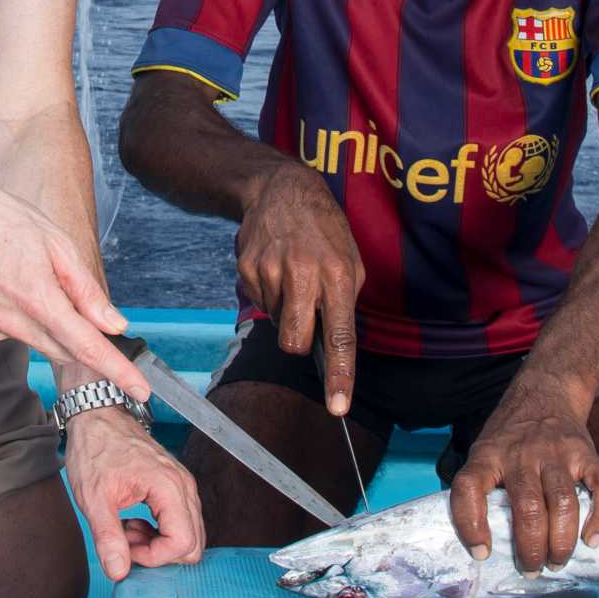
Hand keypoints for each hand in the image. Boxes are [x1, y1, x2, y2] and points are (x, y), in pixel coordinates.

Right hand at [0, 170, 150, 402]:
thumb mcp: (55, 242)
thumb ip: (86, 290)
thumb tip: (113, 323)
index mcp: (38, 299)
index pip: (88, 348)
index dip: (118, 371)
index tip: (141, 390)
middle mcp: (13, 322)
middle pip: (66, 349)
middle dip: (86, 341)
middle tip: (92, 315)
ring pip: (41, 341)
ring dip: (54, 325)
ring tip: (37, 278)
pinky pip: (14, 331)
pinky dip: (24, 317)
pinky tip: (11, 284)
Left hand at [63, 406, 205, 581]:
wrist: (96, 418)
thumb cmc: (94, 450)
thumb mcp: (93, 498)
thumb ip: (108, 537)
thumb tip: (118, 572)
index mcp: (168, 486)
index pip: (183, 543)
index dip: (154, 557)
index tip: (126, 548)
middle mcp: (183, 486)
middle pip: (193, 544)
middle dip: (159, 553)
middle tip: (127, 540)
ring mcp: (182, 485)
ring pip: (189, 535)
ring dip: (158, 543)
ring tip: (127, 529)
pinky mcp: (175, 486)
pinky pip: (181, 522)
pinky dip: (160, 532)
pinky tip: (135, 522)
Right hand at [236, 163, 364, 414]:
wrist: (281, 191)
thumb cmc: (325, 231)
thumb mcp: (351, 260)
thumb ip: (345, 300)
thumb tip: (334, 344)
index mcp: (338, 275)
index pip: (340, 336)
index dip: (339, 375)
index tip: (337, 406)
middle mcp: (304, 275)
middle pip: (294, 342)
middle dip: (298, 341)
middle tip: (304, 315)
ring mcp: (272, 271)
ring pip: (276, 323)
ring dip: (285, 310)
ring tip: (293, 275)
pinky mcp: (247, 269)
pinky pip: (260, 304)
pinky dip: (270, 295)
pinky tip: (276, 268)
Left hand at [447, 376, 598, 573]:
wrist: (546, 392)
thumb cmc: (510, 435)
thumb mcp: (483, 450)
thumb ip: (479, 487)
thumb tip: (478, 543)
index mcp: (488, 456)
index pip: (469, 489)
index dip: (471, 525)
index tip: (482, 553)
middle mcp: (522, 454)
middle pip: (527, 509)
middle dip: (530, 550)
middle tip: (531, 570)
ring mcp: (558, 453)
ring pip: (563, 504)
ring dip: (561, 542)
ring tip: (557, 562)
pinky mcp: (587, 453)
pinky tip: (593, 539)